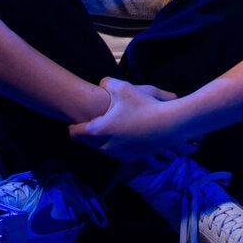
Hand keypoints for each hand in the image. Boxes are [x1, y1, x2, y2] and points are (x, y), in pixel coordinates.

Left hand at [68, 76, 187, 160]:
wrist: (169, 125)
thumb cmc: (144, 105)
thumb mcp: (123, 87)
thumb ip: (106, 83)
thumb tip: (101, 84)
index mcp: (99, 131)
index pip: (74, 133)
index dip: (73, 125)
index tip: (76, 119)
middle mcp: (105, 146)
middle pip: (87, 142)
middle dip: (89, 133)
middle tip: (94, 121)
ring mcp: (119, 155)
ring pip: (102, 149)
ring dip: (103, 140)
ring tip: (110, 127)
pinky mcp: (132, 159)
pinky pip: (117, 153)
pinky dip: (117, 145)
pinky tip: (124, 135)